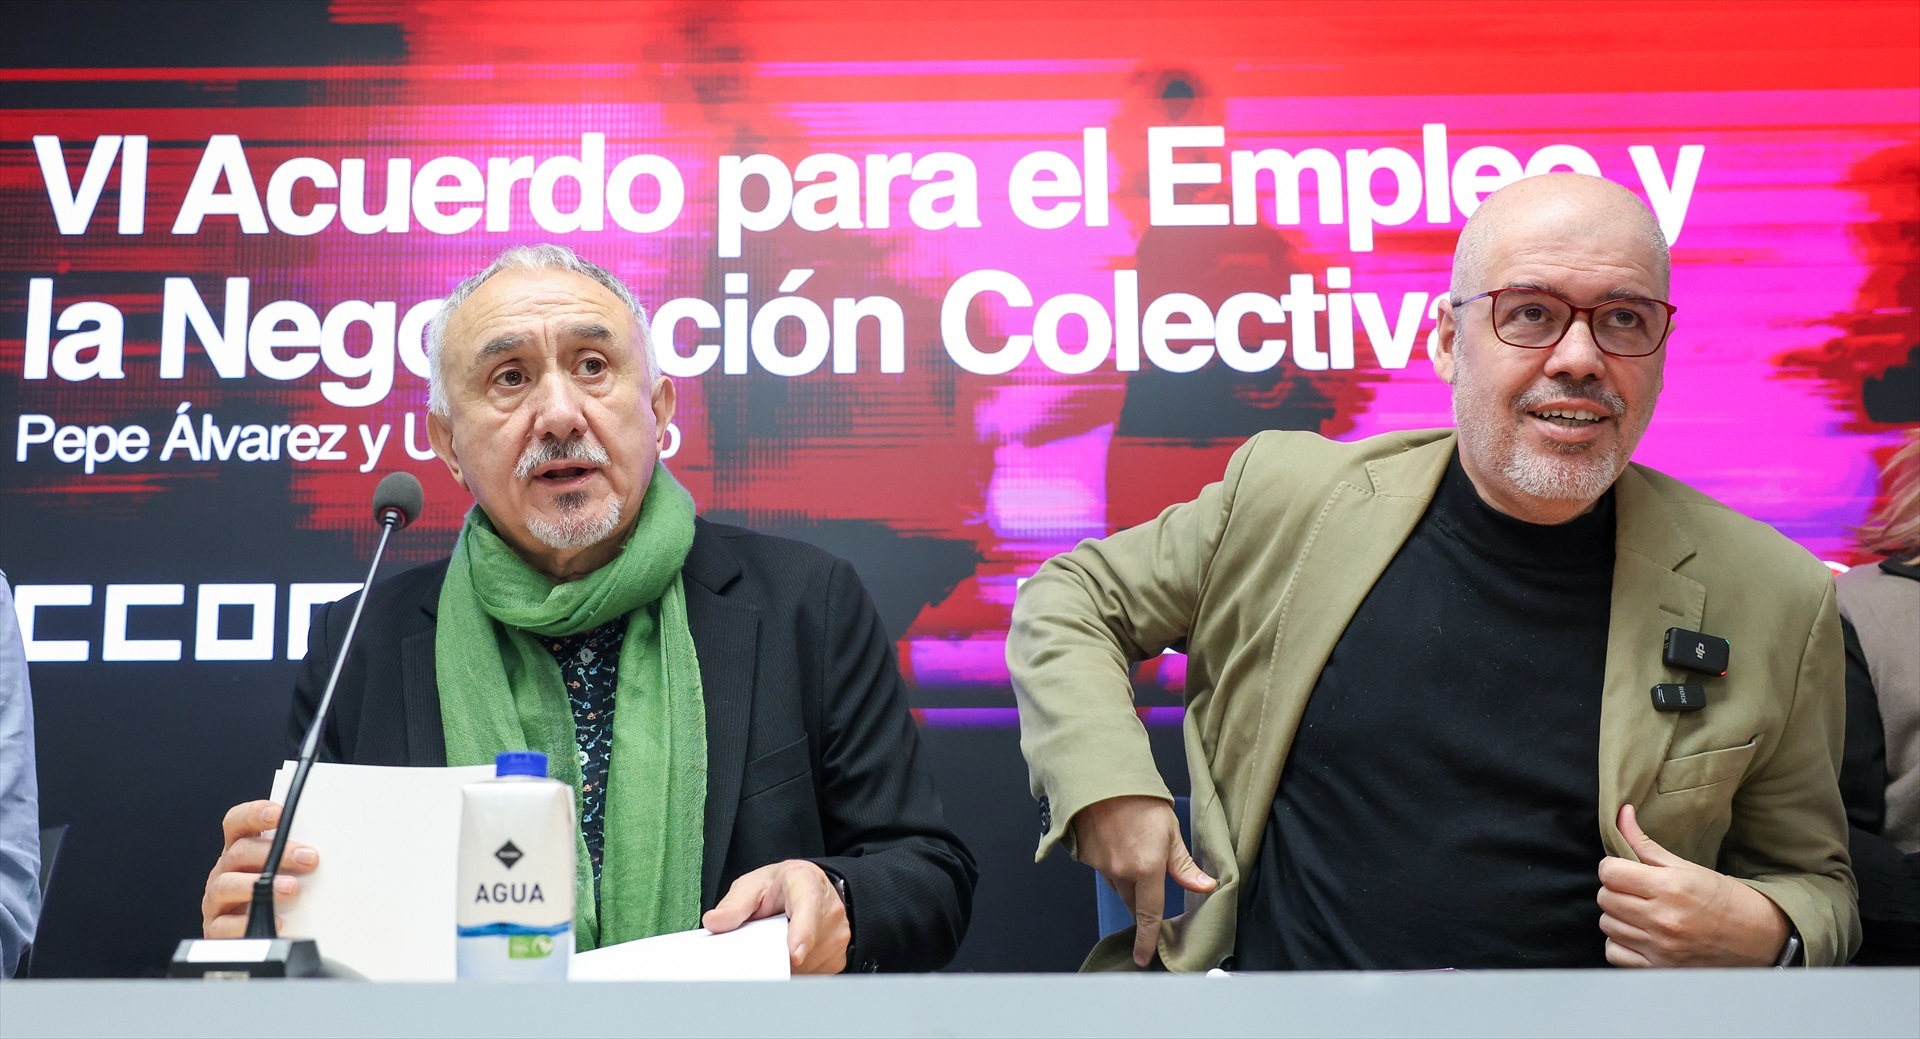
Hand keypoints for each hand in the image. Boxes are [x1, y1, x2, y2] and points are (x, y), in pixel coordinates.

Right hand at [200, 800, 318, 938]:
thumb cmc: (274, 896)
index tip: (279, 813)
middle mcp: (223, 871)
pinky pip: (225, 924)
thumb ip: (296, 857)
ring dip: (259, 885)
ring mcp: (216, 900)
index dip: (254, 814)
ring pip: (226, 884)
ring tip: (290, 888)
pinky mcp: (216, 928)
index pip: (237, 823)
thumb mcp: (285, 871)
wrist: (253, 938)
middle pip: (239, 852)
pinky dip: (248, 923)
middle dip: (275, 853)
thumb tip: (323, 850)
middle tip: (308, 858)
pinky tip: (274, 922)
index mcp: (239, 851)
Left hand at [702, 860, 848, 974]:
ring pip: (804, 967)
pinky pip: (813, 975)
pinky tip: (789, 954)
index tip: (794, 955)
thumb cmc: (781, 886)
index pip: (808, 909)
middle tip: (762, 941)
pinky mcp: (839, 957)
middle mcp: (829, 910)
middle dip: (775, 953)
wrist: (812, 886)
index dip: (802, 933)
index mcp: (806, 884)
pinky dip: (796, 971)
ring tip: (778, 942)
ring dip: (784, 964)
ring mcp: (838, 936)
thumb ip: (734, 904)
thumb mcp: (754, 884)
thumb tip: (714, 922)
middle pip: (801, 948)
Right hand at [1071, 795, 1215, 966]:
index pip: (1149, 914)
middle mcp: (1122, 872)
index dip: (1147, 939)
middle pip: (1131, 901)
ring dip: (1126, 878)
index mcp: (1147, 868)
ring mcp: (1101, 865)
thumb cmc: (1140, 799)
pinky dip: (1111, 862)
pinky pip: (1102, 869)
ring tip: (1132, 849)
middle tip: (1147, 884)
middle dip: (1140, 901)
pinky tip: (1115, 841)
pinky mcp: (1086, 857)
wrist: (1101, 778)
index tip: (1144, 957)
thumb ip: (1184, 864)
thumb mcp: (1171, 830)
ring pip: (1116, 884)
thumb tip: (1205, 886)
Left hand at [1597, 804, 1789, 966]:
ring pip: (1607, 925)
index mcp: (1669, 888)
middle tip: (1633, 889)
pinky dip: (1620, 943)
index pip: (1609, 872)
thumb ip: (1645, 843)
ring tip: (1638, 911)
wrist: (1757, 937)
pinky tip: (1637, 934)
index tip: (1624, 869)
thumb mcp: (1686, 866)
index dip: (1612, 867)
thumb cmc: (1721, 897)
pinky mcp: (1659, 969)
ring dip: (1617, 916)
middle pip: (1605, 898)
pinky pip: (1615, 953)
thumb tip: (1621, 813)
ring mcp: (1660, 948)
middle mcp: (1662, 919)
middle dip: (1615, 889)